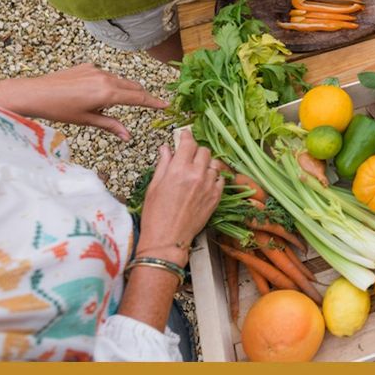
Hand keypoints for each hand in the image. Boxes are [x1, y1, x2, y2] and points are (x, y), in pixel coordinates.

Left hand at [0, 63, 167, 139]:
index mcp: (108, 93)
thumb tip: (128, 136)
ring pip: (120, 80)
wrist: (34, 93)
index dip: (153, 102)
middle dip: (142, 95)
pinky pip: (106, 75)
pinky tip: (96, 94)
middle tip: (150, 104)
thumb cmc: (59, 110)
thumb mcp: (87, 120)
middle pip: (133, 86)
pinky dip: (109, 84)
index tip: (166, 105)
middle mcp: (106, 77)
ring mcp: (96, 69)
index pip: (138, 97)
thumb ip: (111, 125)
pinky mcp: (87, 66)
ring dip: (124, 90)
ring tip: (116, 104)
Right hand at [134, 130, 223, 265]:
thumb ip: (163, 164)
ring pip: (214, 163)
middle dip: (195, 151)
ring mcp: (209, 186)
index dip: (186, 136)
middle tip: (188, 157)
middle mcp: (197, 174)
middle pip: (203, 151)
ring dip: (206, 163)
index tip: (184, 135)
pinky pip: (221, 179)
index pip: (188, 143)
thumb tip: (167, 148)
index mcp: (179, 169)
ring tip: (197, 170)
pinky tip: (205, 182)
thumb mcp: (154, 186)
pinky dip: (214, 177)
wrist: (167, 239)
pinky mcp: (216, 197)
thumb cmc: (155, 214)